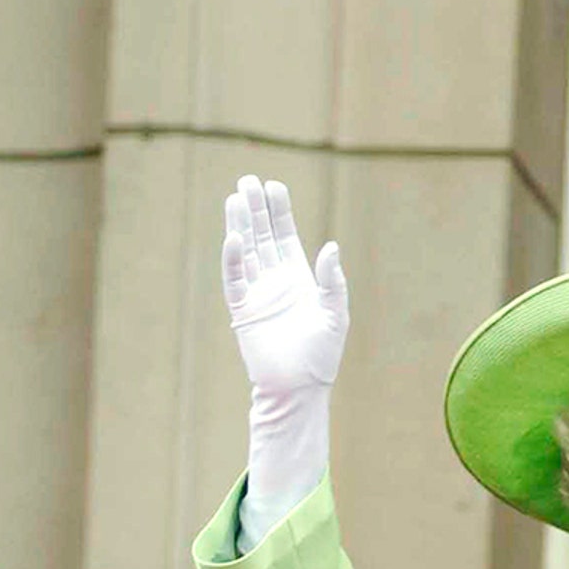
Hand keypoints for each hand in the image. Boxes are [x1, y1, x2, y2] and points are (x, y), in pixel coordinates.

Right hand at [221, 174, 348, 397]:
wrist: (298, 388)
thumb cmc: (321, 356)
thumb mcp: (336, 313)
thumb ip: (332, 280)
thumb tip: (330, 246)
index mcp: (298, 278)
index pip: (286, 236)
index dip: (280, 212)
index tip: (274, 187)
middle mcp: (275, 281)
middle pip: (262, 236)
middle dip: (255, 209)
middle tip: (248, 181)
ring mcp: (257, 294)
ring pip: (246, 251)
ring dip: (240, 224)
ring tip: (235, 196)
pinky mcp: (242, 310)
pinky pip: (234, 279)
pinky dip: (233, 258)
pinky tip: (233, 237)